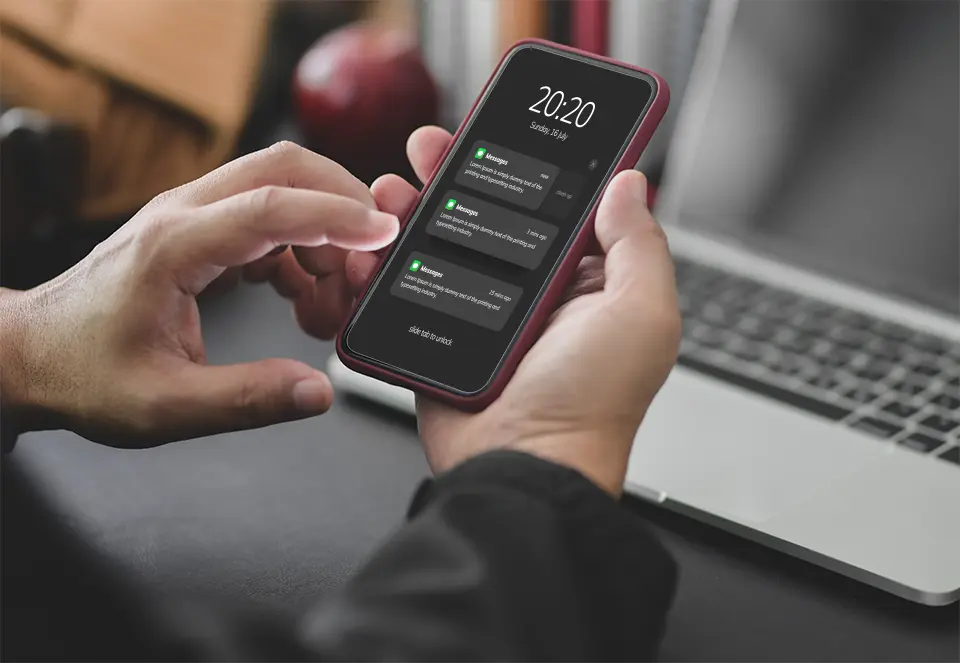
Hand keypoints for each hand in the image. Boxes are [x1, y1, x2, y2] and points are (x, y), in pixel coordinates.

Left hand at [0, 142, 398, 446]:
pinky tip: (301, 300)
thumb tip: (317, 391)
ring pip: (281, 189)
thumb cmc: (84, 373)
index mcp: (174, 246)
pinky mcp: (198, 231)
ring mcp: (190, 216)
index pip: (274, 207)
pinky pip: (268, 220)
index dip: (338, 217)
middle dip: (344, 204)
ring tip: (329, 306)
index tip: (384, 233)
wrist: (33, 353)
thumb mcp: (166, 406)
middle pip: (284, 169)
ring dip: (323, 237)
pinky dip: (301, 251)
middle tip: (371, 263)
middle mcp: (183, 214)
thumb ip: (248, 399)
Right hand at [349, 128, 679, 495]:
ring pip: (440, 247)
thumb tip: (629, 182)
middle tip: (431, 149)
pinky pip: (406, 292)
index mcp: (584, 282)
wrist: (522, 467)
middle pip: (488, 217)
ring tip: (392, 190)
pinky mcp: (439, 340)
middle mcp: (532, 295)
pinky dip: (383, 267)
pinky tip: (372, 247)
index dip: (527, 165)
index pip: (553, 206)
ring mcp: (482, 317)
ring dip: (413, 212)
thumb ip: (638, 244)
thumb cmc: (591, 404)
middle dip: (456, 176)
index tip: (500, 130)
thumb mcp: (641, 315)